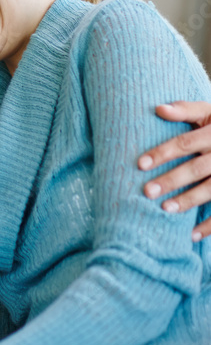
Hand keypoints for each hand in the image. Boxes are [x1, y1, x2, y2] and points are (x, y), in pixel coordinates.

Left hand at [139, 101, 210, 239]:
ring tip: (165, 209)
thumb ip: (185, 109)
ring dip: (188, 201)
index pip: (185, 143)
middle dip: (172, 180)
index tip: (140, 164)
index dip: (162, 153)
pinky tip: (192, 235)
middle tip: (147, 191)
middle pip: (196, 168)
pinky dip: (210, 225)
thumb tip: (158, 108)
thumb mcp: (208, 112)